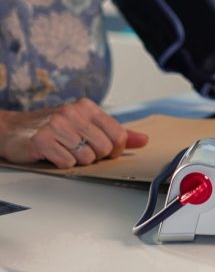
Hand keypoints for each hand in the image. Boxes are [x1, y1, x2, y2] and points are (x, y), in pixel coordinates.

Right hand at [0, 98, 147, 167]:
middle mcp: (73, 112)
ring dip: (78, 161)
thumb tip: (144, 140)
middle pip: (105, 148)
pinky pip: (67, 163)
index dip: (116, 149)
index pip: (119, 134)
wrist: (13, 129)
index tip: (107, 151)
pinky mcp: (42, 140)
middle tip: (81, 150)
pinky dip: (63, 164)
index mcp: (88, 107)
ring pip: (87, 158)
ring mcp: (57, 125)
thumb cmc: (53, 127)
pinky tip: (54, 155)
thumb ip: (115, 132)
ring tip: (66, 151)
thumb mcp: (86, 124)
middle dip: (96, 156)